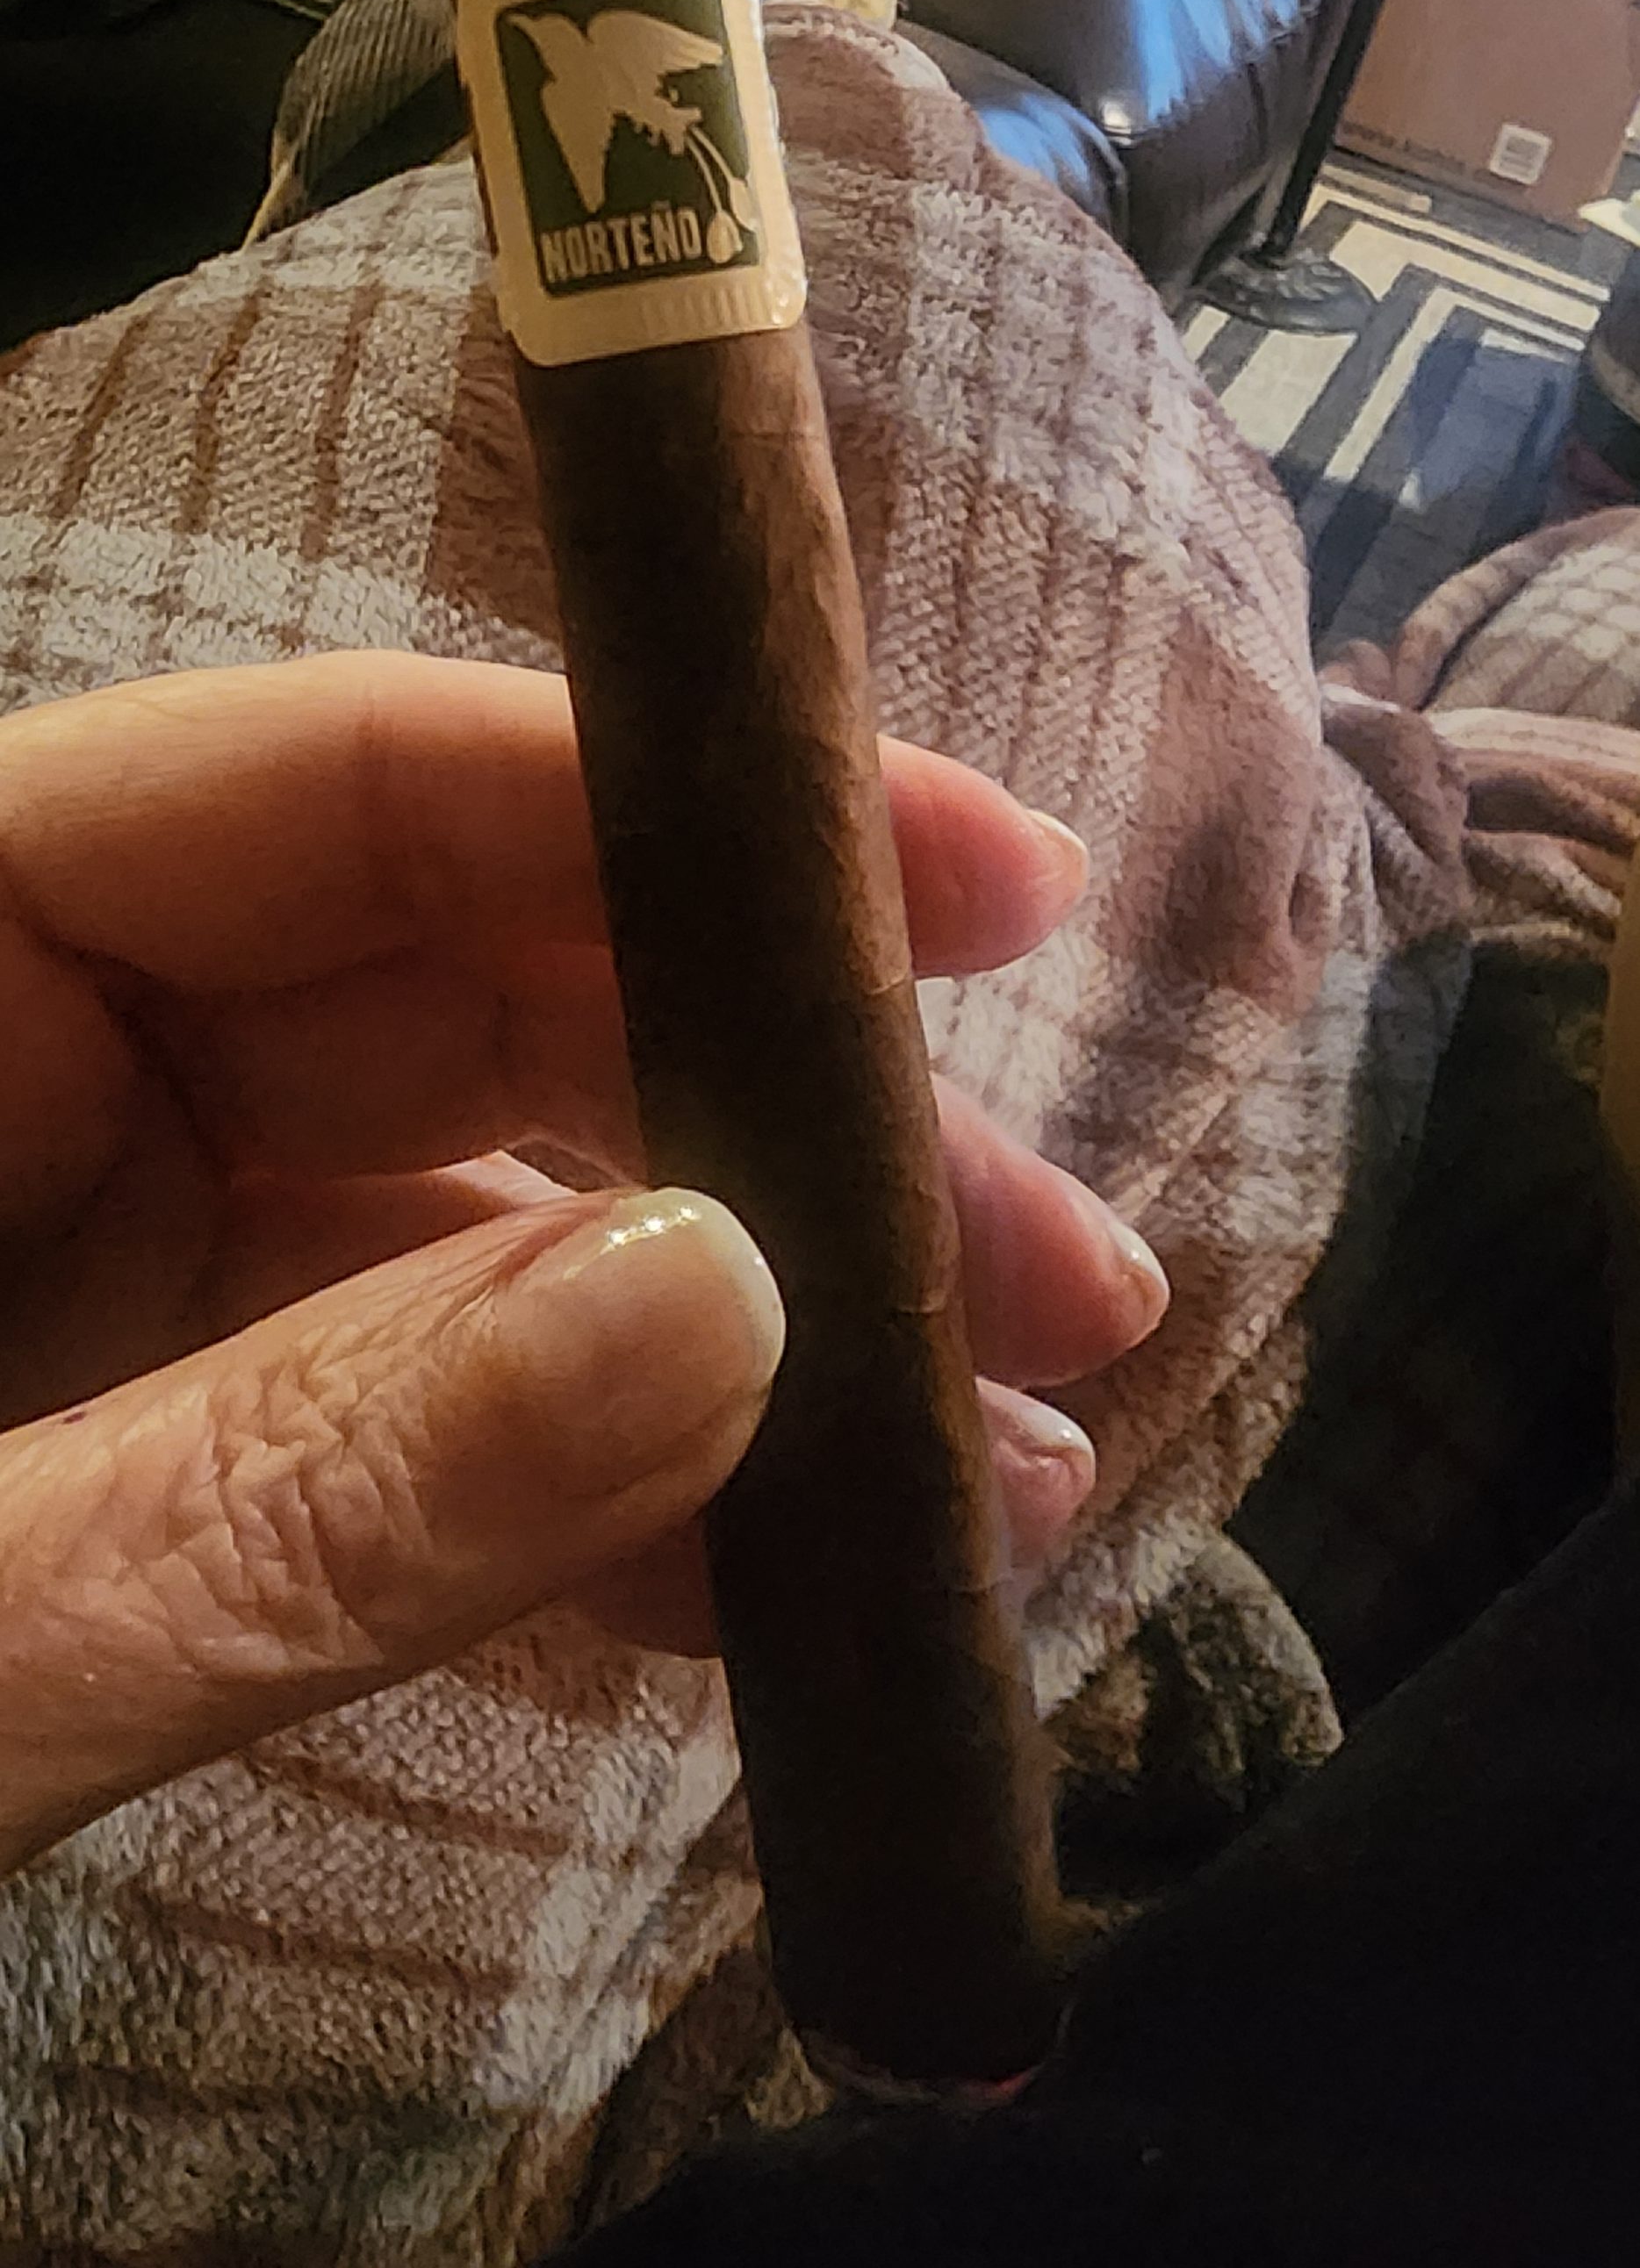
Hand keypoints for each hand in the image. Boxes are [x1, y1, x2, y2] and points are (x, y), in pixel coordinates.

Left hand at [0, 653, 1166, 1878]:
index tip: (998, 888)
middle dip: (780, 1118)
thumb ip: (288, 1485)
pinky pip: (386, 1416)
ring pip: (454, 1222)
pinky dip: (591, 1490)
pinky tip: (795, 1568)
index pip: (334, 787)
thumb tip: (727, 1302)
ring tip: (1009, 1466)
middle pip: (449, 995)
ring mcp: (69, 1259)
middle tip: (1064, 1275)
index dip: (668, 805)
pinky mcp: (118, 1450)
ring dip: (738, 1337)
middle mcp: (24, 1061)